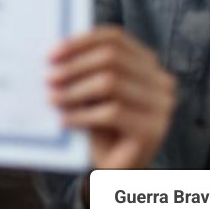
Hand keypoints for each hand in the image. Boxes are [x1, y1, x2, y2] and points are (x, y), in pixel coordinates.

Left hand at [50, 26, 174, 170]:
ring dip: (75, 90)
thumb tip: (54, 50)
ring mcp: (161, 107)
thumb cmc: (100, 126)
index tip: (52, 54)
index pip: (115, 37)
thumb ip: (83, 68)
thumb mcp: (92, 92)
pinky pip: (112, 113)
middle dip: (75, 65)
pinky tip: (64, 120)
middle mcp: (161, 82)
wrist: (116, 170)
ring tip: (53, 98)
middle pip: (112, 57)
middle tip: (48, 78)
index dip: (81, 41)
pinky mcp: (152, 130)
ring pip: (111, 83)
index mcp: (147, 65)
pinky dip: (82, 114)